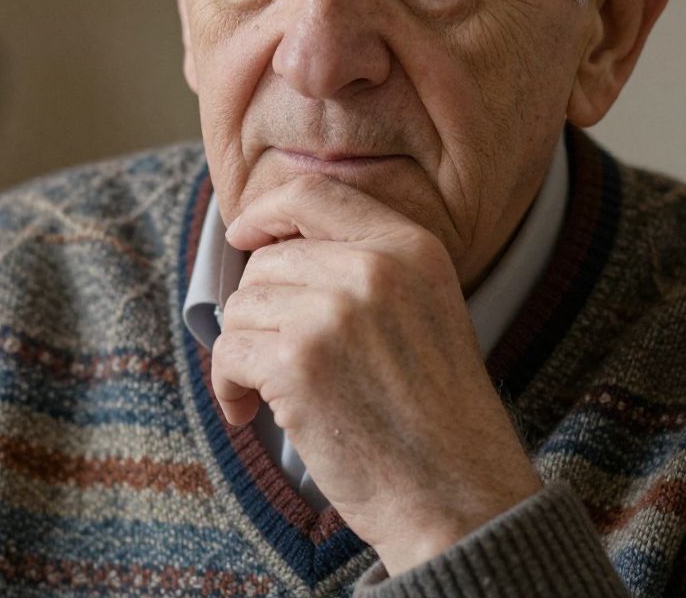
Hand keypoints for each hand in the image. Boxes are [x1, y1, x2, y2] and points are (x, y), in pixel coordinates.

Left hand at [212, 174, 541, 575]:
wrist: (458, 492)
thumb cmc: (435, 408)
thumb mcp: (425, 304)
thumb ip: (365, 263)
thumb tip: (272, 246)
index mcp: (410, 246)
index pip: (312, 193)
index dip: (266, 211)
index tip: (244, 237)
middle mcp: (374, 267)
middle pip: (268, 260)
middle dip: (259, 307)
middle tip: (276, 351)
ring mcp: (335, 313)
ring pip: (242, 306)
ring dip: (244, 349)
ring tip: (271, 387)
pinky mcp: (299, 363)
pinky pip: (228, 351)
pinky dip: (228, 385)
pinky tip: (250, 412)